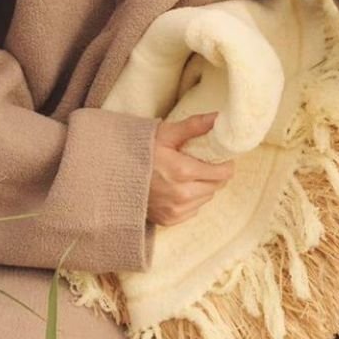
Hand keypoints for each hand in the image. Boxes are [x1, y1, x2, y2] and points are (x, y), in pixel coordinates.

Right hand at [147, 112, 234, 226]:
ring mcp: (176, 210)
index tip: (220, 157)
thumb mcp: (166, 134)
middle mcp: (182, 194)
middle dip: (214, 174)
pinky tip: (178, 188)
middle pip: (216, 186)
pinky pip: (194, 210)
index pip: (222, 173)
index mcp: (183, 171)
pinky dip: (191, 199)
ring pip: (206, 198)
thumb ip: (194, 126)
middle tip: (202, 163)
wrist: (113, 176)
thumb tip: (218, 118)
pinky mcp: (170, 220)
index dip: (225, 164)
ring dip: (203, 187)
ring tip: (188, 175)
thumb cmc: (139, 151)